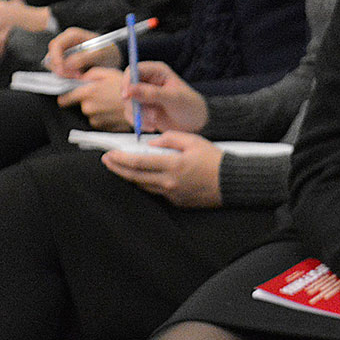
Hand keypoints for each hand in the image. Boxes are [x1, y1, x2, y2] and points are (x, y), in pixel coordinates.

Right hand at [46, 26, 120, 75]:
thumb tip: (67, 64)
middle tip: (75, 76)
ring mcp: (64, 52)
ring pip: (53, 64)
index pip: (55, 45)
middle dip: (60, 68)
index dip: (56, 58)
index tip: (62, 70)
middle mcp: (65, 42)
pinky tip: (78, 76)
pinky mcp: (65, 61)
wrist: (114, 57)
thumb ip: (84, 57)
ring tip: (80, 76)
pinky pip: (59, 69)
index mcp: (72, 35)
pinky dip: (66, 75)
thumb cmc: (109, 52)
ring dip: (64, 73)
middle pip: (51, 56)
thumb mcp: (100, 53)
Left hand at [59, 67, 132, 129]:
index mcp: (87, 93)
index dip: (66, 96)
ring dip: (99, 109)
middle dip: (89, 101)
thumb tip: (79, 78)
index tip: (70, 95)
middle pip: (81, 106)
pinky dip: (106, 117)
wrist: (144, 105)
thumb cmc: (128, 88)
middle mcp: (89, 108)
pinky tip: (116, 111)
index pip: (63, 99)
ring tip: (112, 103)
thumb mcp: (108, 73)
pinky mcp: (105, 128)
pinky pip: (101, 121)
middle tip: (104, 95)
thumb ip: (89, 74)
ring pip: (91, 114)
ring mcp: (96, 120)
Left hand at [98, 131, 224, 207]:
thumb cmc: (215, 159)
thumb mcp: (194, 140)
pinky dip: (146, 183)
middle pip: (134, 177)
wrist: (233, 181)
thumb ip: (169, 138)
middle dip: (117, 168)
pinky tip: (143, 176)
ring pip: (143, 186)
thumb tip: (151, 143)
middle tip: (107, 160)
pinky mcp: (176, 201)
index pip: (138, 162)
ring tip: (121, 167)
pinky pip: (156, 191)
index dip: (120, 158)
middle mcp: (169, 182)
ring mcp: (172, 194)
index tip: (109, 153)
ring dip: (129, 176)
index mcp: (173, 165)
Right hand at [125, 61, 208, 132]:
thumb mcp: (173, 98)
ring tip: (155, 120)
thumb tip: (130, 89)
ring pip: (127, 103)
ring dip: (139, 115)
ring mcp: (142, 95)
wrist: (194, 123)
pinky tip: (152, 126)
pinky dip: (138, 122)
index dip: (127, 82)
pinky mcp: (140, 108)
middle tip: (150, 114)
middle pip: (126, 88)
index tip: (127, 96)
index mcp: (157, 71)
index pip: (133, 70)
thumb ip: (152, 93)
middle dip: (135, 104)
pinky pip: (129, 114)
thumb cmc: (189, 106)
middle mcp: (147, 81)